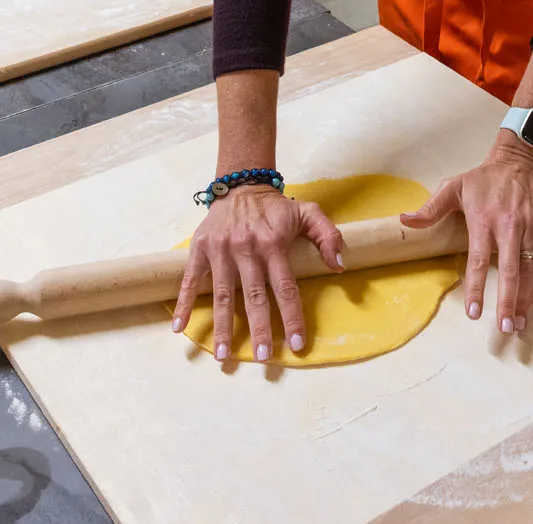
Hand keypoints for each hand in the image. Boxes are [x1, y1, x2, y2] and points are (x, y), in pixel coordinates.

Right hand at [171, 186, 343, 362]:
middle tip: (264, 357)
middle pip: (254, 296)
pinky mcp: (201, 248)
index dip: (292, 317)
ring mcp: (221, 249)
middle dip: (260, 328)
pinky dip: (185, 303)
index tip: (297, 344)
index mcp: (273, 243)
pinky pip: (191, 280)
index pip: (286, 287)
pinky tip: (181, 328)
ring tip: (224, 355)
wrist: (241, 185)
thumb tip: (340, 265)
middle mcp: (247, 248)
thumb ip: (328, 235)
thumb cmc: (276, 208)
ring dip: (222, 326)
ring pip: (223, 294)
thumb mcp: (307, 212)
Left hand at [401, 139, 532, 333]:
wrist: (522, 158)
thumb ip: (431, 208)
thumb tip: (404, 221)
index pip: (478, 260)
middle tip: (504, 329)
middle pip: (508, 271)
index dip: (475, 288)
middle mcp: (509, 226)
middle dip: (507, 303)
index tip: (473, 313)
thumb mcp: (454, 186)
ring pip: (529, 269)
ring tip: (519, 324)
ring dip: (524, 299)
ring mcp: (531, 227)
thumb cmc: (485, 177)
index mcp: (484, 220)